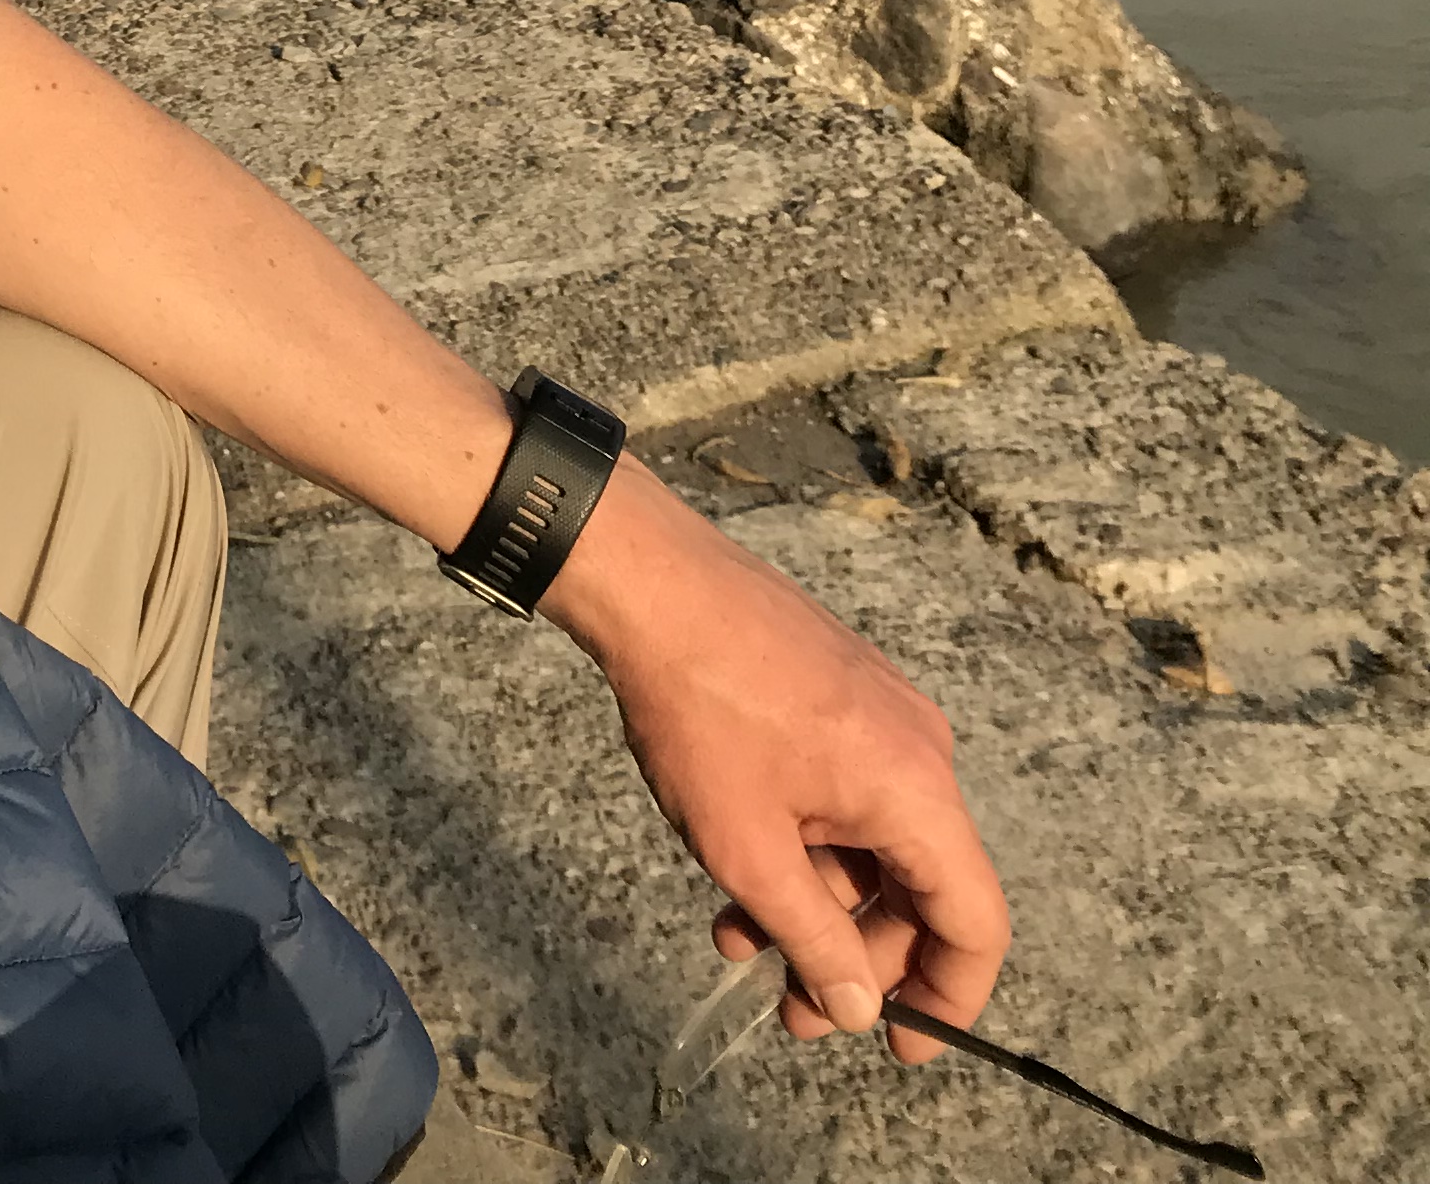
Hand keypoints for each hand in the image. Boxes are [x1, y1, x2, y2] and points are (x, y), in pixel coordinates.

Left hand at [545, 460, 1008, 1062]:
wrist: (651, 581)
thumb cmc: (697, 708)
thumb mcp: (748, 850)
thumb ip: (814, 941)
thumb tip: (862, 1009)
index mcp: (916, 789)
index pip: (974, 921)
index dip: (948, 999)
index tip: (900, 1046)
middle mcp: (919, 749)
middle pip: (920, 889)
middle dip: (857, 959)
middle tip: (790, 1008)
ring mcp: (882, 713)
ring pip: (873, 844)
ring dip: (816, 904)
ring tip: (737, 939)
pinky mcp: (843, 691)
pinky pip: (847, 794)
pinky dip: (806, 845)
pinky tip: (737, 871)